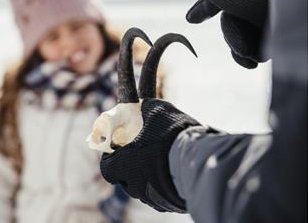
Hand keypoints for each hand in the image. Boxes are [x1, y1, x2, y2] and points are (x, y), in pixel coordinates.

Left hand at [100, 98, 201, 212]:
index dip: (112, 157)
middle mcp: (133, 184)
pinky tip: (173, 173)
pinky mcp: (167, 205)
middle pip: (125, 178)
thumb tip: (143, 102)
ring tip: (162, 161)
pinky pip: (159, 195)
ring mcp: (150, 198)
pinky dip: (162, 186)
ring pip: (143, 187)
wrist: (200, 160)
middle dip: (131, 166)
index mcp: (122, 164)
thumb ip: (144, 110)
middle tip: (143, 154)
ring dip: (147, 176)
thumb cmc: (172, 134)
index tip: (120, 149)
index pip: (107, 166)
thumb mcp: (156, 111)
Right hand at [186, 0, 271, 67]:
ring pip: (236, 36)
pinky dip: (245, 57)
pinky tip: (252, 64)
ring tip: (264, 53)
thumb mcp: (267, 10)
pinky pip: (245, 50)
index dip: (205, 5)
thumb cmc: (297, 27)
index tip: (190, 19)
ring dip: (244, 48)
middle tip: (246, 49)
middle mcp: (260, 1)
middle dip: (233, 36)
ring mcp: (263, 22)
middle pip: (228, 18)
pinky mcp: (267, 41)